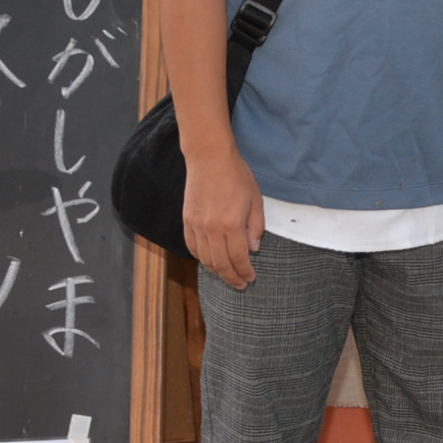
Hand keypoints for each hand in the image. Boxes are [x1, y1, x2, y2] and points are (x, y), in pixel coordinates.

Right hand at [183, 142, 267, 289]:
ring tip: (227, 275)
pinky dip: (201, 258)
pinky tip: (210, 261)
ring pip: (205, 259)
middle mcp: (212, 228)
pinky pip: (192, 247)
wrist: (210, 158)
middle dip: (232, 277)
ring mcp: (196, 225)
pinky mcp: (187, 220)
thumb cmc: (236, 176)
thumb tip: (253, 249)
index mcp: (232, 224)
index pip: (239, 258)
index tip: (251, 278)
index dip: (245, 272)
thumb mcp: (256, 200)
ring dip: (216, 271)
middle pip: (221, 263)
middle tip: (240, 284)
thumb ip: (255, 227)